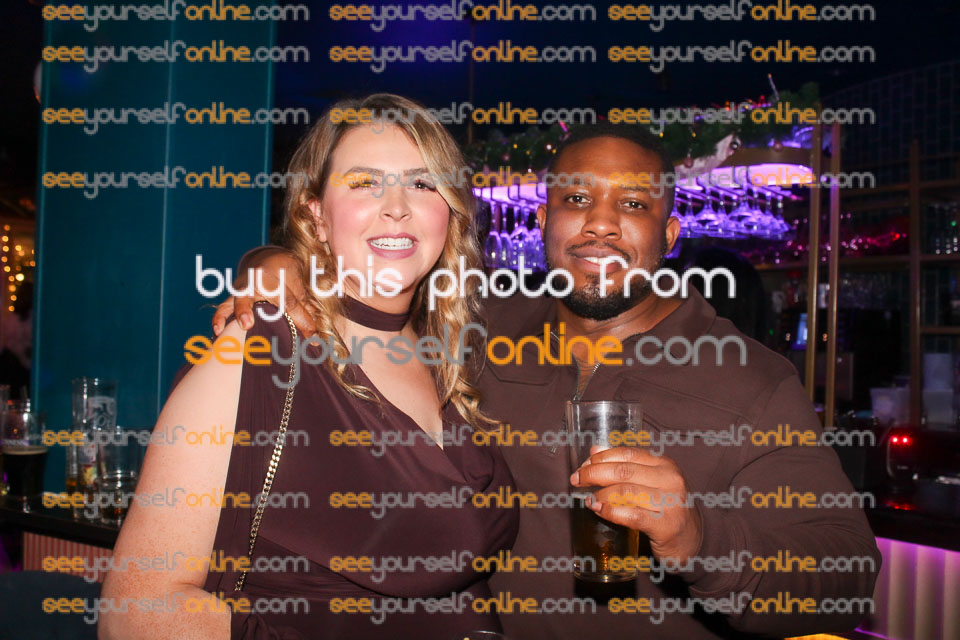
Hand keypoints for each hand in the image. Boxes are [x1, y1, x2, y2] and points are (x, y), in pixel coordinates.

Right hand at [212, 248, 316, 336]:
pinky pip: (224, 306)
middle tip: (264, 321)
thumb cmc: (286, 277)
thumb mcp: (298, 290)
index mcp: (279, 276)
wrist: (267, 259)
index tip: (312, 337)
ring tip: (245, 325)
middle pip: (263, 294)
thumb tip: (315, 339)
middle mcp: (259, 279)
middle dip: (275, 307)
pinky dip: (219, 318)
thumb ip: (304, 312)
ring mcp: (244, 287)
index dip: (302, 320)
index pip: (290, 301)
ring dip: (242, 311)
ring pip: (241, 298)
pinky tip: (217, 332)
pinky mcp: (233, 296)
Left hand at [570, 446, 701, 565]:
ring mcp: (671, 502)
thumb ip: (626, 466)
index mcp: (665, 464)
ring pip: (625, 492)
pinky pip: (632, 516)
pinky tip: (600, 511)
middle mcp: (670, 480)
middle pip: (623, 471)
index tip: (584, 465)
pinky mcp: (666, 525)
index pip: (628, 453)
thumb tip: (594, 449)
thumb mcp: (651, 482)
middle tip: (577, 480)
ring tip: (589, 499)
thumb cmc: (666, 507)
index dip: (601, 458)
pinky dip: (611, 512)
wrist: (693, 540)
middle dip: (594, 474)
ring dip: (600, 495)